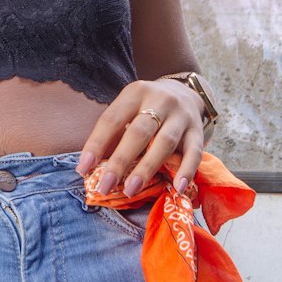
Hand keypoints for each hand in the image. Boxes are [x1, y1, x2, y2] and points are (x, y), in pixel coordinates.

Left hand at [76, 78, 206, 196]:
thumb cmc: (146, 108)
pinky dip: (186, 170)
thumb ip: (115, 133)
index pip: (112, 119)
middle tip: (105, 185)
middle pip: (139, 132)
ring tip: (131, 189)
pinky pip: (194, 152)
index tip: (83, 168)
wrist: (184, 92)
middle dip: (120, 160)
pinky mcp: (198, 130)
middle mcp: (160, 101)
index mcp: (135, 93)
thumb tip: (91, 167)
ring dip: (147, 168)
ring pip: (165, 142)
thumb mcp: (128, 109)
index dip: (96, 144)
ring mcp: (181, 116)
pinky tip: (177, 187)